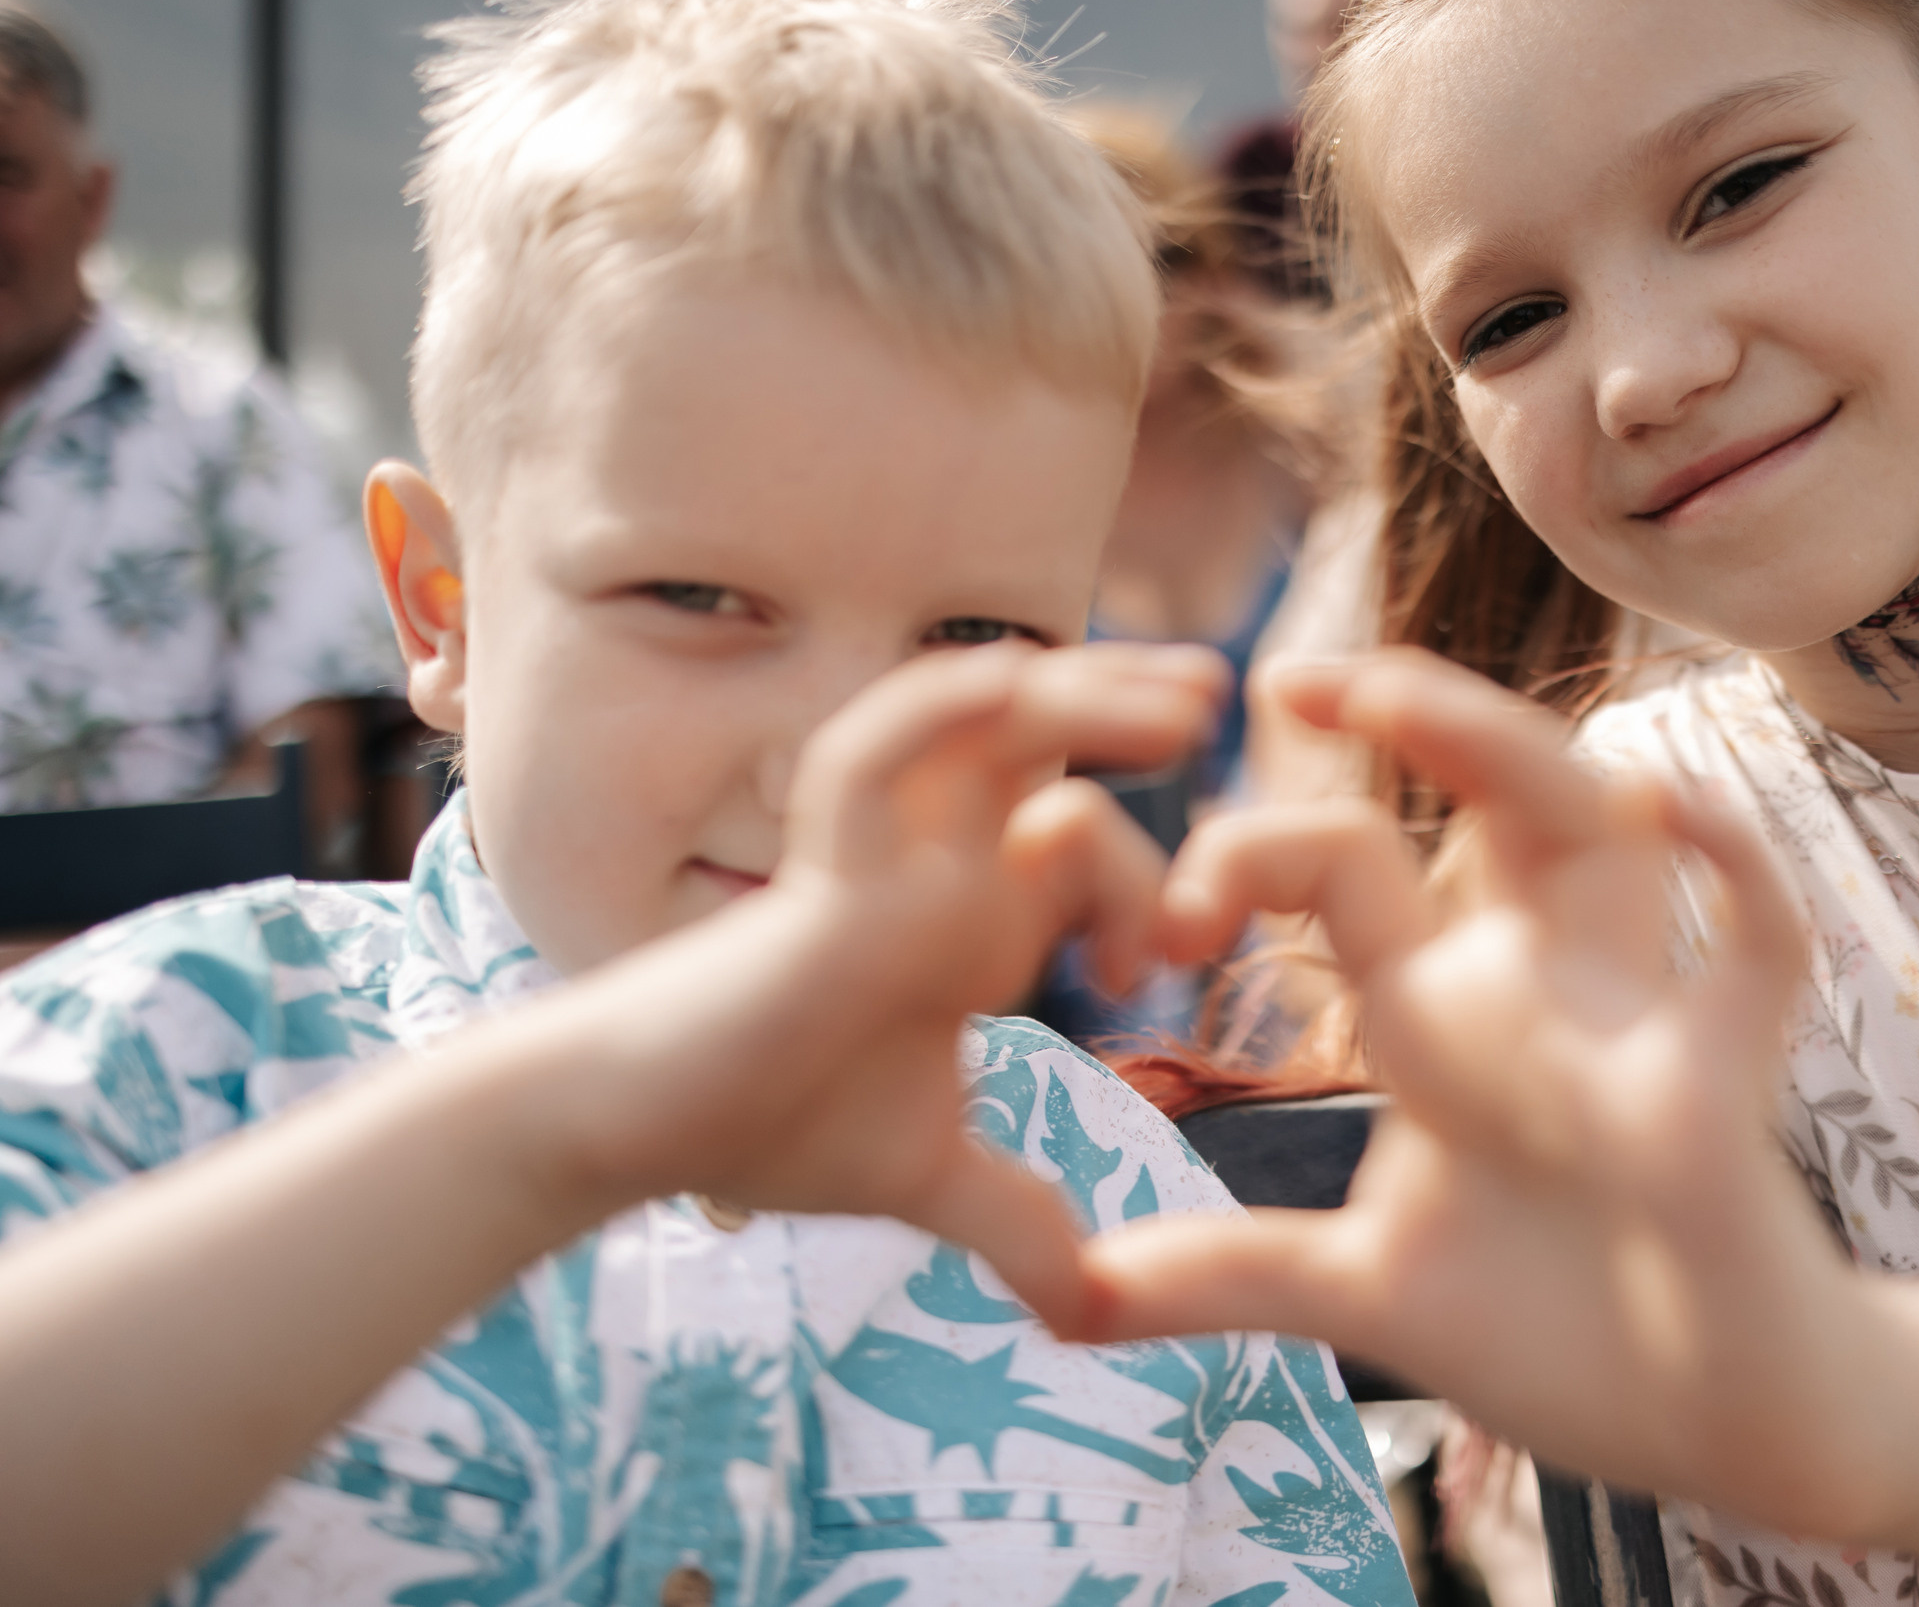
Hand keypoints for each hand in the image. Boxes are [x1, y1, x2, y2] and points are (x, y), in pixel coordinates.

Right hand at [533, 640, 1224, 1332]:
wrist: (635, 1133)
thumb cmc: (769, 1125)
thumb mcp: (928, 1176)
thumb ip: (1012, 1220)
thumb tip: (1083, 1309)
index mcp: (963, 914)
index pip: (1075, 843)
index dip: (1142, 889)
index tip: (1159, 976)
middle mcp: (927, 867)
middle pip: (1040, 749)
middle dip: (1127, 714)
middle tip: (1216, 697)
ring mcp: (877, 865)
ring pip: (981, 729)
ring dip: (1078, 695)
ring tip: (1186, 700)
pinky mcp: (821, 890)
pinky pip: (868, 765)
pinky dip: (934, 712)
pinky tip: (1011, 676)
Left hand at [1077, 649, 1904, 1533]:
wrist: (1707, 1423)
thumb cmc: (1557, 1329)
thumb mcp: (1366, 1291)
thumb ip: (1229, 1271)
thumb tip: (1073, 1296)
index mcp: (1443, 1011)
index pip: (1345, 866)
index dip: (1253, 847)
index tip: (1169, 916)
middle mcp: (1533, 983)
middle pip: (1484, 792)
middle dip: (1404, 713)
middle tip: (1285, 682)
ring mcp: (1630, 1019)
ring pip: (1600, 827)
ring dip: (1518, 751)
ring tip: (1412, 704)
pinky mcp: (1724, 1085)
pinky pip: (1760, 947)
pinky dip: (1734, 868)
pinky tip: (1665, 805)